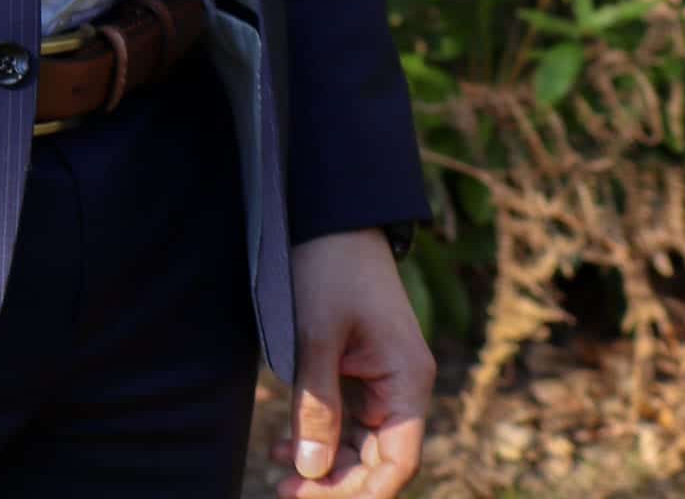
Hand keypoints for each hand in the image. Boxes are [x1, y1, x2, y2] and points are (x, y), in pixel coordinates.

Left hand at [271, 229, 434, 498]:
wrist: (330, 215)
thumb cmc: (330, 266)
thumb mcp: (318, 333)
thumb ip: (317, 403)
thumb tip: (311, 470)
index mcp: (408, 381)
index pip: (398, 462)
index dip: (363, 494)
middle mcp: (402, 387)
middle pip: (378, 461)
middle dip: (335, 483)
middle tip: (283, 493)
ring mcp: (382, 380)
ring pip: (360, 445)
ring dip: (323, 464)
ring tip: (276, 471)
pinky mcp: (360, 371)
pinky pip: (347, 420)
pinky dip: (319, 435)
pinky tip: (282, 444)